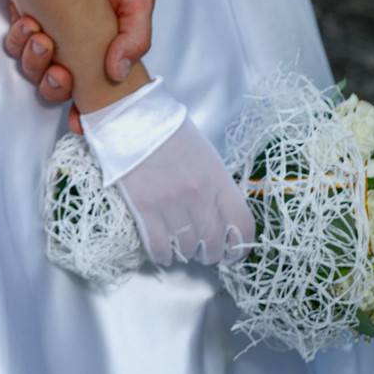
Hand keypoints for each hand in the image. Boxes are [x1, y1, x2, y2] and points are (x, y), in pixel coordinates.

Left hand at [3, 0, 154, 129]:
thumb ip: (136, 36)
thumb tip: (117, 72)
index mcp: (101, 50)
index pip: (91, 93)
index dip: (85, 113)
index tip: (80, 122)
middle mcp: (71, 46)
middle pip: (55, 87)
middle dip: (55, 86)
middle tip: (60, 70)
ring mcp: (45, 32)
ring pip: (31, 68)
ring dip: (34, 61)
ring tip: (41, 36)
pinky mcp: (23, 14)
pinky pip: (13, 43)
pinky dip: (18, 39)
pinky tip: (28, 21)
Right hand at [81, 77, 255, 267]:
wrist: (132, 117)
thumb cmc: (169, 131)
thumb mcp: (204, 154)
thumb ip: (215, 184)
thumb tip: (218, 214)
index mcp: (217, 178)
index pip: (241, 224)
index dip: (240, 245)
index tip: (234, 251)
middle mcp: (198, 196)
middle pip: (215, 243)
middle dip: (212, 253)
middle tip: (205, 251)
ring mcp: (171, 204)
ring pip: (187, 248)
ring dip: (187, 253)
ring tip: (182, 247)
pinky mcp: (145, 210)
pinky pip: (159, 247)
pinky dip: (163, 256)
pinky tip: (164, 252)